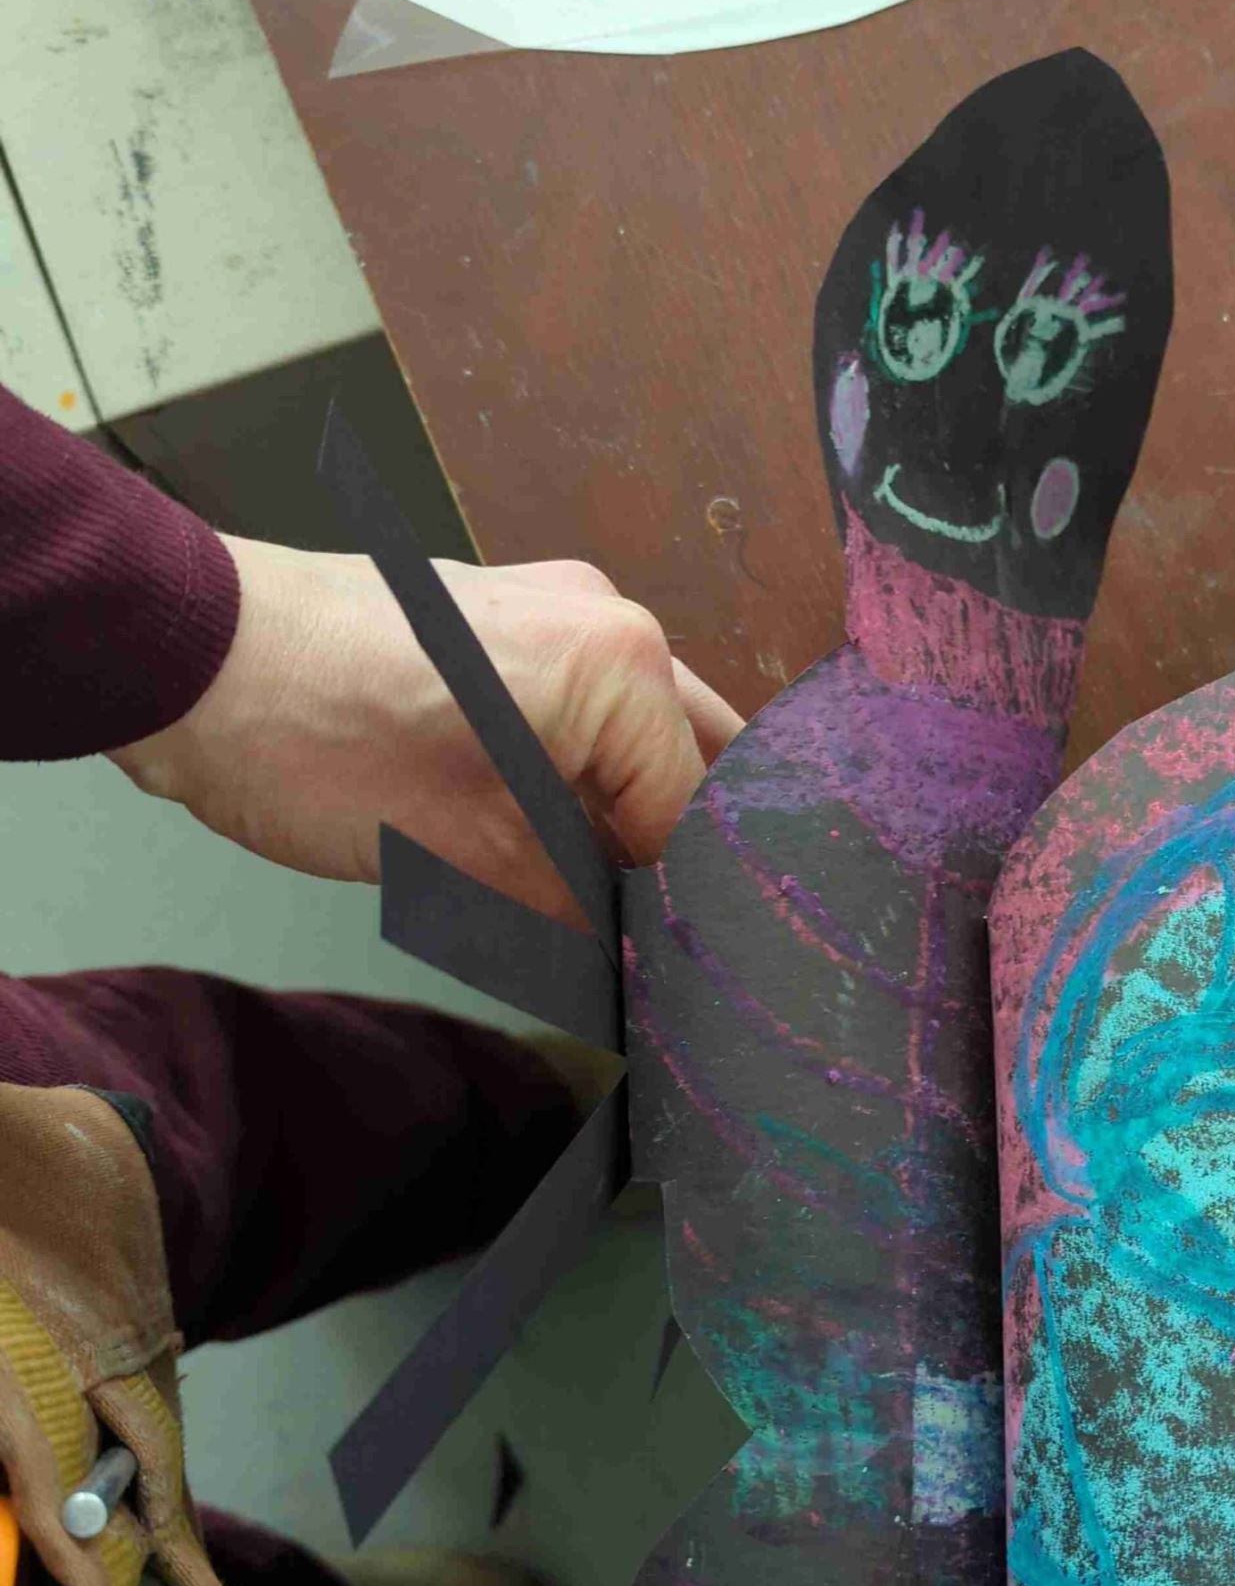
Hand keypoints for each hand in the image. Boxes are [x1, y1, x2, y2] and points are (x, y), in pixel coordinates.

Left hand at [115, 535, 741, 921]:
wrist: (181, 654)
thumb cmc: (308, 736)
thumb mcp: (462, 858)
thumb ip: (572, 910)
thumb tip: (626, 959)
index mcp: (622, 666)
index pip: (703, 816)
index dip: (685, 907)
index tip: (661, 971)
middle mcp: (606, 621)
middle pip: (688, 766)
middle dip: (666, 857)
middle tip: (637, 944)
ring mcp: (550, 613)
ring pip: (632, 745)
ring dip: (615, 826)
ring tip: (581, 909)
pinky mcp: (496, 628)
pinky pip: (575, 718)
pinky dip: (570, 787)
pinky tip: (535, 852)